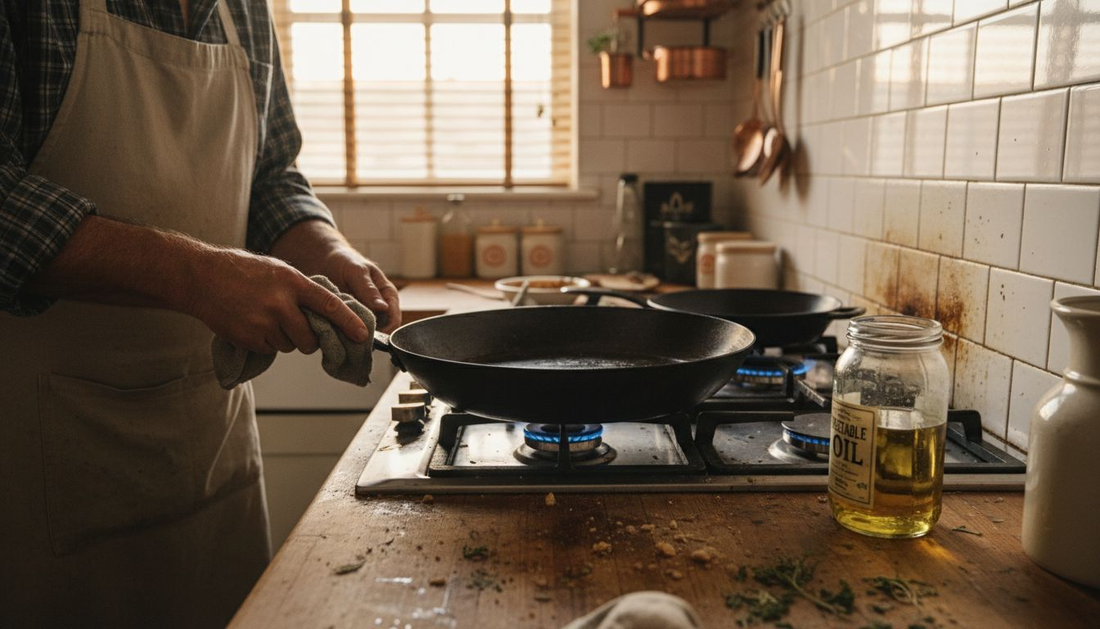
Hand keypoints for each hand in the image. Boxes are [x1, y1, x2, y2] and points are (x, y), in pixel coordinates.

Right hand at [186, 249, 369, 353]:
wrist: (200, 277)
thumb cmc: (240, 270)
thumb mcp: (277, 269)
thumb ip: (301, 289)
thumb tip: (327, 311)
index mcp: (292, 282)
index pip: (329, 305)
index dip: (348, 322)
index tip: (362, 334)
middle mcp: (280, 303)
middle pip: (310, 337)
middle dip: (309, 339)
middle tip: (296, 326)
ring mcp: (263, 323)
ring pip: (290, 345)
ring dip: (285, 338)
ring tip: (266, 318)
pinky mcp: (249, 338)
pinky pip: (270, 350)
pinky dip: (266, 342)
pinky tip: (254, 324)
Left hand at [320, 247, 401, 332]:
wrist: (324, 260)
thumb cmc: (344, 261)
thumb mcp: (356, 271)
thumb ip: (368, 289)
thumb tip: (384, 308)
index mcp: (388, 294)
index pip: (394, 320)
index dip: (384, 331)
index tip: (366, 334)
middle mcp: (380, 307)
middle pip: (382, 331)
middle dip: (368, 335)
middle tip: (350, 336)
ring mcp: (366, 314)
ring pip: (366, 333)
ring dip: (355, 336)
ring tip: (341, 334)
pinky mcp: (352, 319)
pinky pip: (352, 332)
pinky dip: (345, 334)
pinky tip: (335, 332)